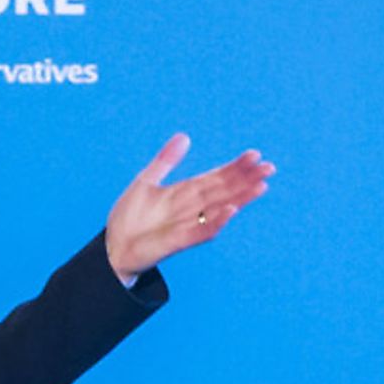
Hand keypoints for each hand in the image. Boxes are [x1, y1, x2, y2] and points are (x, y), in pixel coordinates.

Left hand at [104, 133, 274, 282]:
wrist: (113, 247)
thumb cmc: (130, 218)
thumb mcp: (146, 182)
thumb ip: (165, 161)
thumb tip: (184, 136)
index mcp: (185, 193)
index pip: (215, 177)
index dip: (234, 167)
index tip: (254, 155)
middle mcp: (191, 208)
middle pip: (223, 190)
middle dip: (246, 179)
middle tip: (269, 167)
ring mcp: (187, 224)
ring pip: (218, 208)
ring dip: (240, 198)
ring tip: (260, 186)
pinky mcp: (178, 240)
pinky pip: (201, 230)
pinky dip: (216, 221)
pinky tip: (231, 210)